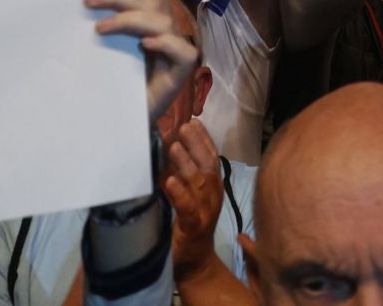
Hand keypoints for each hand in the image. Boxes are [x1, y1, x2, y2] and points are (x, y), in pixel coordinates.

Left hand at [84, 0, 196, 121]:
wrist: (117, 125)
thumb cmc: (111, 85)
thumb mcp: (107, 50)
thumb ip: (108, 27)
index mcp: (153, 24)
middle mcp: (168, 35)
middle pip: (155, 2)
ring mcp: (175, 55)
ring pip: (164, 23)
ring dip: (131, 18)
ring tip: (100, 27)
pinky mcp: (178, 77)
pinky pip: (183, 53)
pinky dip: (166, 43)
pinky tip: (145, 44)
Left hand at [162, 120, 225, 278]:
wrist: (196, 263)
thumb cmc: (190, 225)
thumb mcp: (191, 195)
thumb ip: (185, 175)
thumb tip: (170, 146)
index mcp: (213, 186)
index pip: (212, 156)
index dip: (204, 138)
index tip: (193, 121)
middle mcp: (213, 195)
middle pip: (207, 164)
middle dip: (197, 144)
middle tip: (183, 126)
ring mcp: (205, 211)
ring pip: (197, 182)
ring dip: (186, 163)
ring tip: (173, 146)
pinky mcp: (194, 227)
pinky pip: (187, 208)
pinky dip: (179, 194)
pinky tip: (169, 182)